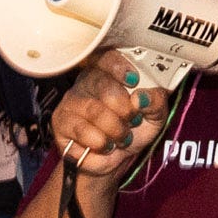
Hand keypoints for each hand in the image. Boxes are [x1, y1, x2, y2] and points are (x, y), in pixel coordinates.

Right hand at [48, 48, 176, 182]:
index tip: (133, 80)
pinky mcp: (62, 121)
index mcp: (110, 73)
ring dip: (115, 129)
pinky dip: (100, 142)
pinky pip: (82, 129)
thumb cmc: (132, 131)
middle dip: (124, 108)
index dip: (119, 67)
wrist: (117, 159)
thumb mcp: (154, 116)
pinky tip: (105, 145)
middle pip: (103, 84)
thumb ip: (155, 101)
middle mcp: (88, 82)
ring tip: (121, 137)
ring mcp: (72, 101)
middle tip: (132, 120)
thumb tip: (141, 97)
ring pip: (94, 110)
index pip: (107, 58)